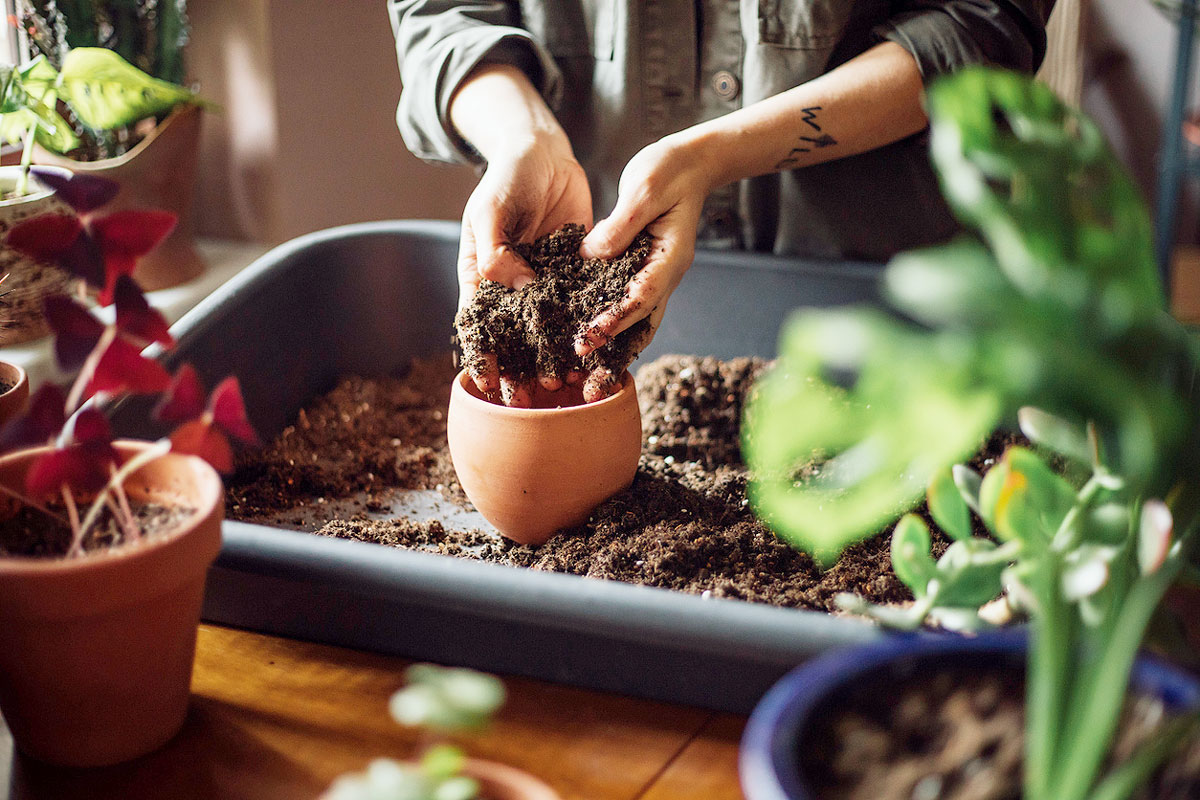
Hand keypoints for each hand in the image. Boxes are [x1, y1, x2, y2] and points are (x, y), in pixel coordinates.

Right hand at [456, 133, 592, 405]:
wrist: (545, 152)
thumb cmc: (507, 176)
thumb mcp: (492, 208)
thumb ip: (495, 248)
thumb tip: (514, 286)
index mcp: (482, 273)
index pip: (479, 324)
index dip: (483, 356)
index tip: (490, 385)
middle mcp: (512, 284)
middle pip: (513, 337)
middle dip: (520, 370)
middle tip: (530, 400)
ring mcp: (544, 280)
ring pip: (548, 329)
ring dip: (554, 357)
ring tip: (565, 386)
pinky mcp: (574, 271)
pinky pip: (579, 305)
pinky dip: (585, 328)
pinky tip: (597, 352)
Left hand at [576, 133, 713, 400]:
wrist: (691, 163)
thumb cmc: (668, 169)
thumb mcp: (643, 188)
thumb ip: (620, 224)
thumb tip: (591, 256)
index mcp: (669, 257)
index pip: (640, 298)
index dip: (613, 321)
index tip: (586, 340)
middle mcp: (665, 275)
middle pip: (640, 325)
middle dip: (613, 355)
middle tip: (586, 385)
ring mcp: (656, 276)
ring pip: (636, 324)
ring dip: (614, 352)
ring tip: (587, 381)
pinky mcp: (642, 271)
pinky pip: (628, 308)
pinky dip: (612, 330)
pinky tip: (589, 347)